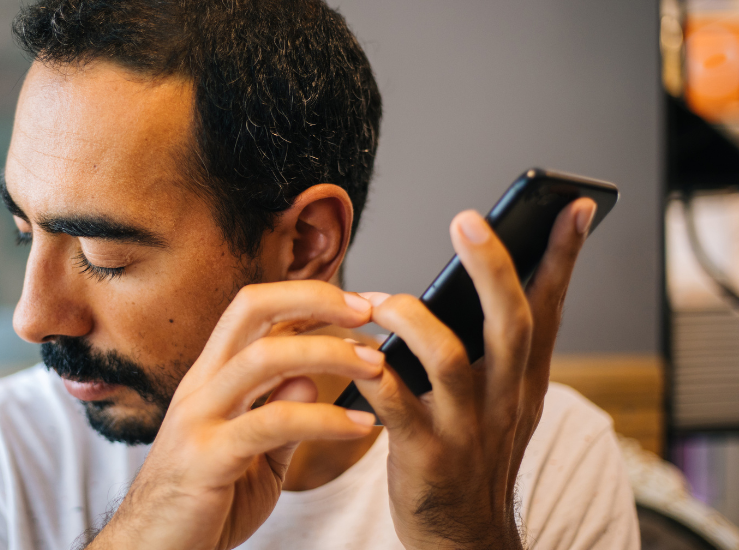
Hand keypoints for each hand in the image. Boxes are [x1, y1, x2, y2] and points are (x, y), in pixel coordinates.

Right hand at [88, 281, 384, 549]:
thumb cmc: (201, 505)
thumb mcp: (253, 455)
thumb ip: (280, 417)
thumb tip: (308, 377)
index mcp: (211, 379)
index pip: (253, 311)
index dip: (306, 297)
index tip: (357, 305)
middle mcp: (201, 387)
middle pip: (251, 310)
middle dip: (313, 299)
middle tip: (367, 311)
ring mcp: (199, 419)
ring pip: (263, 358)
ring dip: (328, 353)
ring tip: (375, 365)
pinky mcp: (208, 458)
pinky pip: (272, 423)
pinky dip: (324, 417)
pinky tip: (358, 425)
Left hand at [355, 198, 597, 548]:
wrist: (463, 536)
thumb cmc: (474, 455)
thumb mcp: (506, 402)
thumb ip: (498, 349)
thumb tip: (488, 277)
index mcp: (524, 379)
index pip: (548, 308)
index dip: (562, 257)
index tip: (573, 206)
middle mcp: (505, 399)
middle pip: (508, 323)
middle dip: (491, 267)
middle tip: (468, 220)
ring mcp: (467, 429)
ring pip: (447, 359)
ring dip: (411, 319)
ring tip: (379, 300)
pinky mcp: (426, 456)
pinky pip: (395, 405)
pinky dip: (373, 375)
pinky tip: (357, 355)